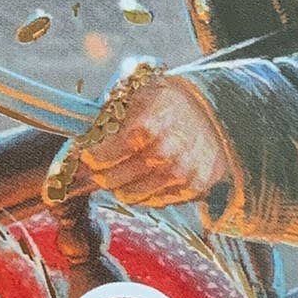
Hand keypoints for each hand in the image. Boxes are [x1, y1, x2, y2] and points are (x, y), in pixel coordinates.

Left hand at [79, 78, 234, 207]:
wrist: (214, 108)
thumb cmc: (169, 102)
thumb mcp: (139, 96)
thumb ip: (111, 118)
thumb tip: (83, 138)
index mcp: (146, 127)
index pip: (103, 156)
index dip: (91, 158)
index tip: (88, 156)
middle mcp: (164, 154)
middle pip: (113, 180)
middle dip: (102, 174)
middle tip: (99, 168)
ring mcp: (180, 174)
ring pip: (131, 196)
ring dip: (122, 185)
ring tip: (124, 171)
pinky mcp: (194, 188)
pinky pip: (156, 201)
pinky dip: (146, 192)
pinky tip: (147, 176)